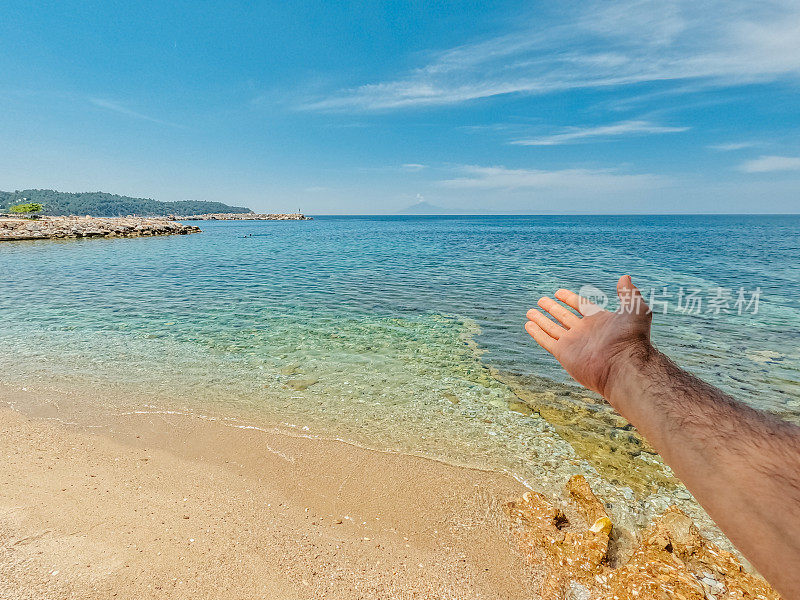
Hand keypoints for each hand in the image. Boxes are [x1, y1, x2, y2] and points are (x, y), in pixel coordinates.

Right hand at [525, 275, 653, 398]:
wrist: (624, 365)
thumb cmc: (632, 337)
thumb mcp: (635, 309)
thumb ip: (629, 293)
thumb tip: (625, 277)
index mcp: (599, 321)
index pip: (580, 306)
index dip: (569, 298)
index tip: (558, 292)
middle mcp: (584, 332)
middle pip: (563, 316)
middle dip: (552, 308)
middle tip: (540, 300)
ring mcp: (573, 343)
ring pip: (552, 328)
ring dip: (541, 320)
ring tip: (529, 311)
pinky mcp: (564, 354)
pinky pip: (547, 341)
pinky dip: (537, 333)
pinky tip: (528, 325)